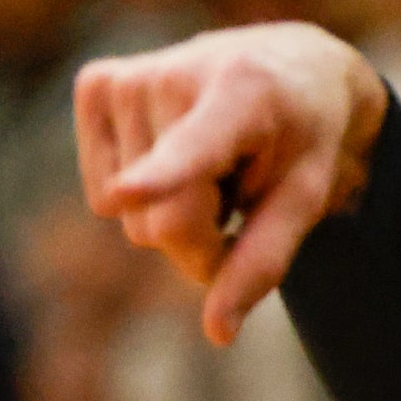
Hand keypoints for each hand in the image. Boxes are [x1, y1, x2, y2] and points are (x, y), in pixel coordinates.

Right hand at [75, 22, 388, 345]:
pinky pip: (105, 196)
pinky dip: (145, 193)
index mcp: (244, 96)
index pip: (194, 150)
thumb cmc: (305, 140)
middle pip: (164, 222)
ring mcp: (126, 77)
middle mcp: (174, 75)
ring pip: (132, 216)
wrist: (292, 66)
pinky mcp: (95, 84)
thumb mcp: (305, 201)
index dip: (159, 175)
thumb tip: (218, 333)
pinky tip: (179, 158)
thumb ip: (262, 263)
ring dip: (179, 213)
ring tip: (216, 167)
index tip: (125, 192)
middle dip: (204, 239)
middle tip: (241, 201)